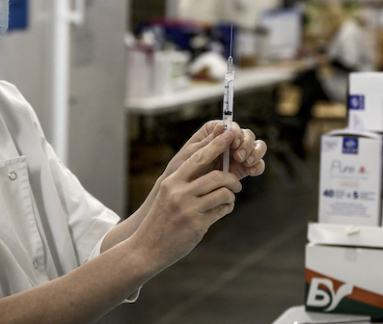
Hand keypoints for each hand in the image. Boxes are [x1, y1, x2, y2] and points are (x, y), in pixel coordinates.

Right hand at [131, 132, 240, 269]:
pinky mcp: (197, 225)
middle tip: (237, 182)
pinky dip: (227, 208)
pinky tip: (225, 209)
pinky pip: (221, 210)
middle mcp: (179, 193)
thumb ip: (184, 184)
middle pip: (216, 176)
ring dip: (231, 194)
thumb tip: (209, 172)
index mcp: (171, 182)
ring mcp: (188, 209)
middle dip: (231, 178)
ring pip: (223, 193)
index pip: (198, 158)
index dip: (216, 145)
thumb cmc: (159, 221)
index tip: (229, 134)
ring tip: (230, 198)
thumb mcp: (167, 196)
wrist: (145, 249)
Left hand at [162, 121, 266, 180]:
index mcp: (213, 132)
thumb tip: (223, 127)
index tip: (234, 143)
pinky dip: (258, 166)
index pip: (231, 126)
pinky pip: (257, 164)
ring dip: (255, 152)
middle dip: (247, 144)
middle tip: (239, 157)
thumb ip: (208, 143)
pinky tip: (251, 172)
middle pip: (247, 134)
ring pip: (256, 146)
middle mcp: (228, 141)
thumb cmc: (182, 170)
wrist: (184, 192)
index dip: (236, 132)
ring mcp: (237, 154)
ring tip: (247, 163)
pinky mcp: (242, 168)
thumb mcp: (192, 155)